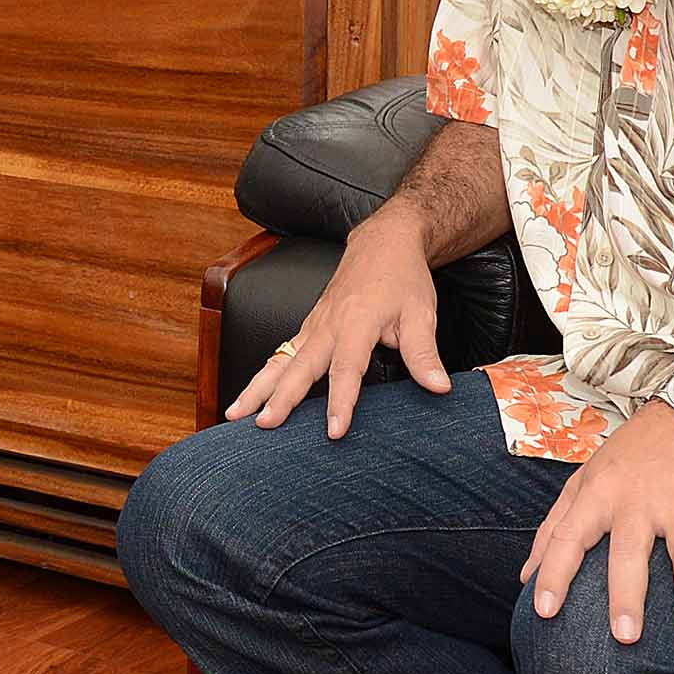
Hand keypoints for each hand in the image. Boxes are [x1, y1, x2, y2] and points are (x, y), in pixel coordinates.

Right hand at [224, 212, 451, 437]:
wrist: (383, 242)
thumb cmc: (402, 278)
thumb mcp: (422, 313)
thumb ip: (424, 353)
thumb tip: (439, 387)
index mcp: (357, 323)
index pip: (346, 369)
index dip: (341, 402)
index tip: (334, 431)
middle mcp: (328, 325)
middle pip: (299, 367)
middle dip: (280, 398)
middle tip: (264, 425)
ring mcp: (313, 325)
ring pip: (279, 360)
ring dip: (256, 388)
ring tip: (234, 415)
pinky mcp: (308, 327)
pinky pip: (280, 354)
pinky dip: (263, 376)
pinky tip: (250, 396)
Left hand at [522, 403, 673, 646]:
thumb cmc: (634, 454)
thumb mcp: (586, 478)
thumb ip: (555, 528)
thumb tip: (526, 577)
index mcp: (599, 493)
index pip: (568, 537)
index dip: (553, 574)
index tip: (542, 612)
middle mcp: (638, 498)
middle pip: (630, 552)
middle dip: (626, 595)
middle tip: (624, 638)